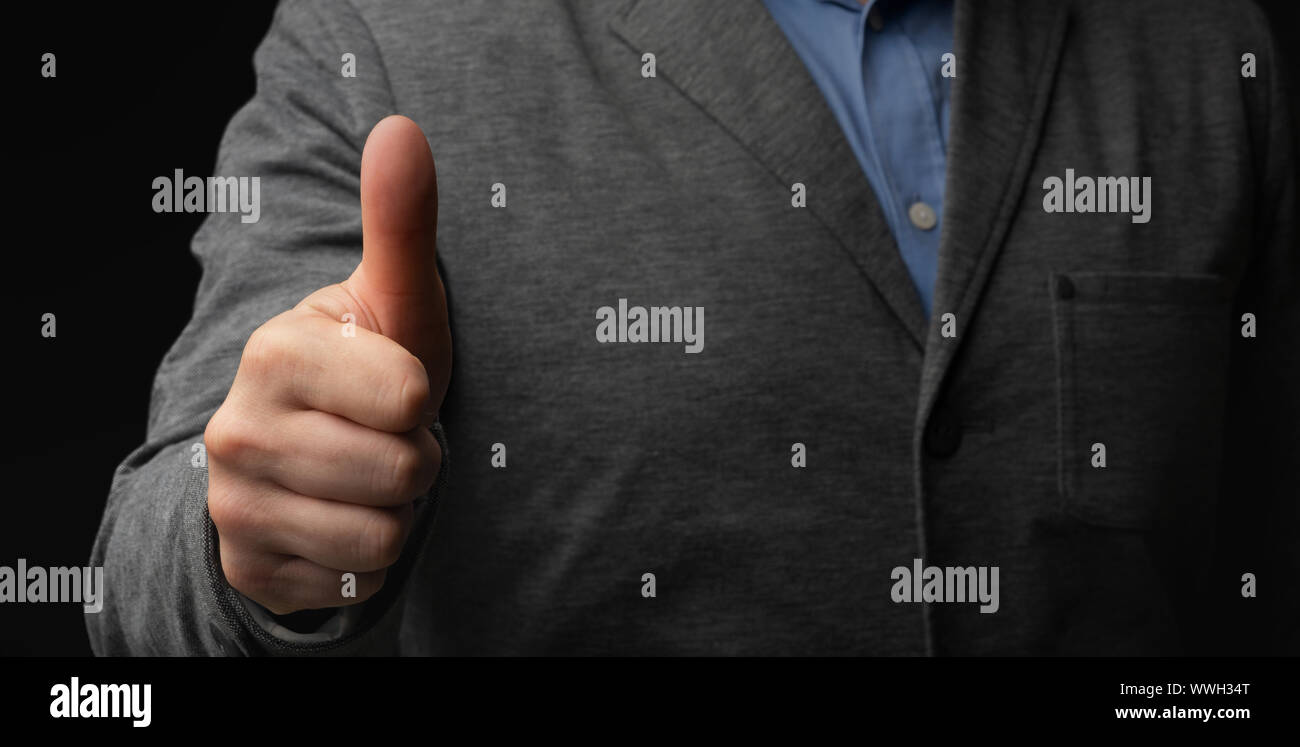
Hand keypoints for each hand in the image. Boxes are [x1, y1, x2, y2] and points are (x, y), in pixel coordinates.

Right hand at [204, 115, 450, 614]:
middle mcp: (238, 431)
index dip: (421, 397)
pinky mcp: (248, 566)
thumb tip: (401, 129)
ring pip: (383, 534)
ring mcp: (234, 505)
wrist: (305, 450)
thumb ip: (400, 223)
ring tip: (367, 474)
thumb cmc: (368, 365)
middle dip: (414, 459)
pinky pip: (357, 580)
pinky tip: (342, 516)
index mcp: (275, 352)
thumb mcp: (393, 301)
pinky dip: (367, 556)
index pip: (408, 397)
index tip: (393, 386)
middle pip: (402, 472)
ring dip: (397, 509)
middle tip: (383, 435)